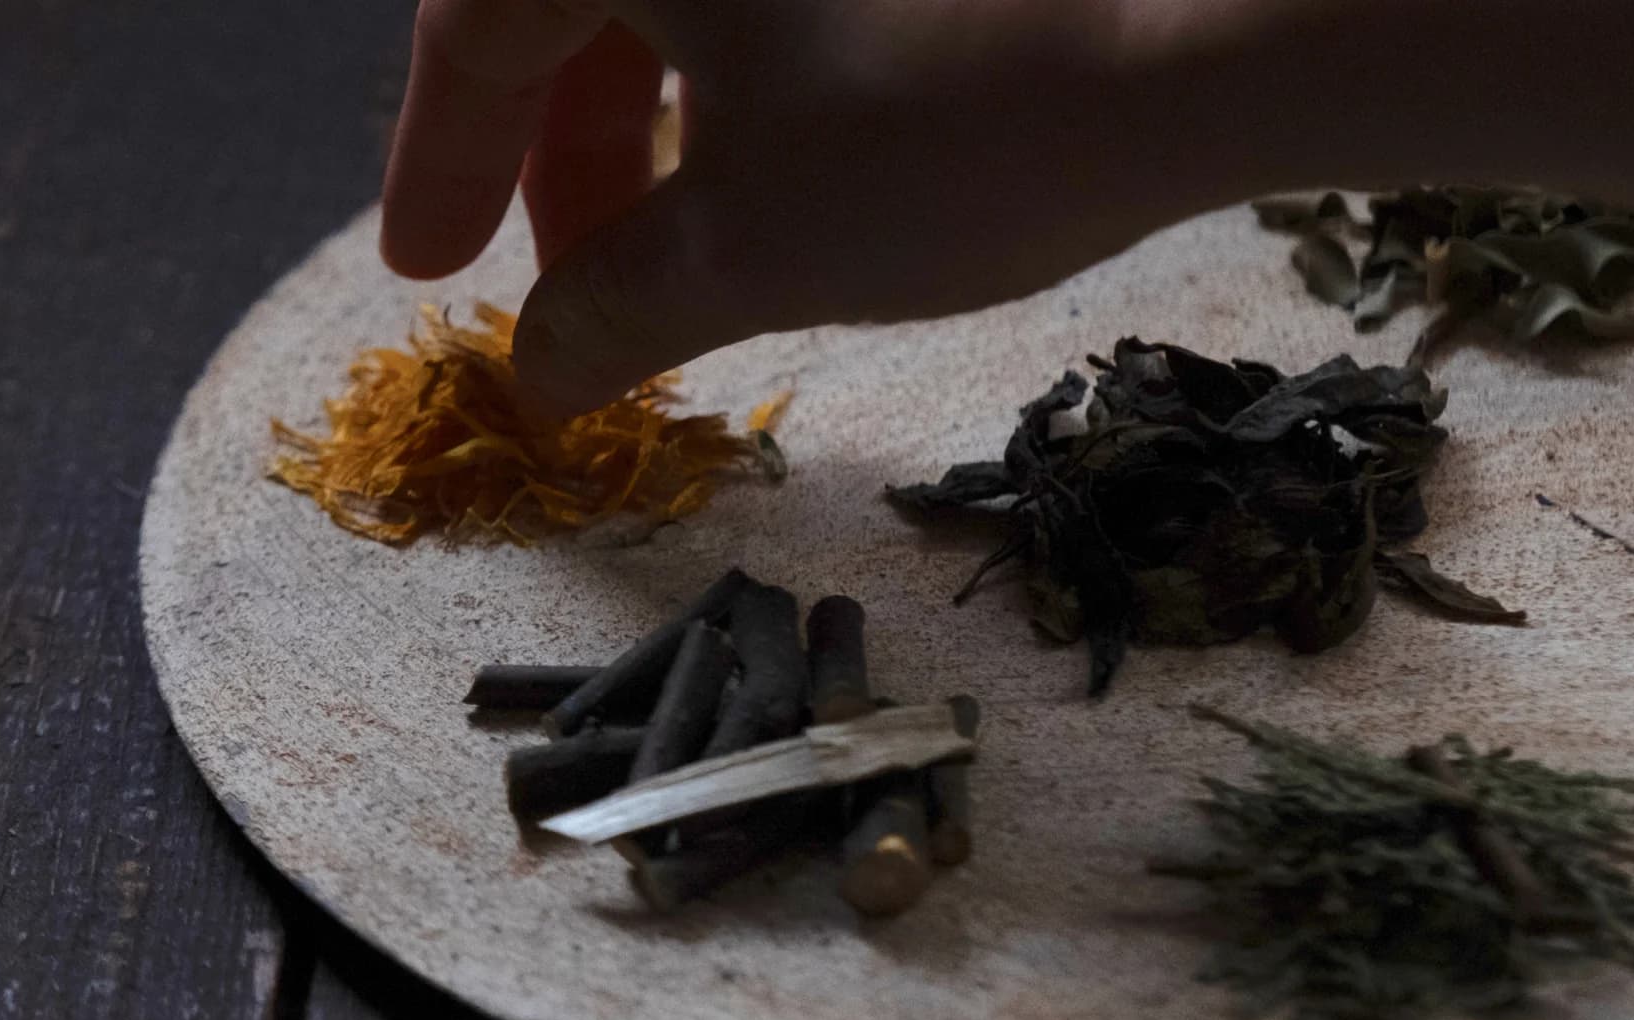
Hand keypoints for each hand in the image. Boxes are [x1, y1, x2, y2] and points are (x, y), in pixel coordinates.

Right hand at [379, 0, 1304, 417]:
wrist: (1206, 36)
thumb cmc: (956, 128)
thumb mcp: (754, 245)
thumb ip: (614, 305)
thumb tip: (538, 370)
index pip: (474, 28)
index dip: (442, 163)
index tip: (427, 271)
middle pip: (571, 3)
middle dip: (556, 157)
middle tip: (561, 291)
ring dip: (651, 127)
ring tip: (673, 260)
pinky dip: (743, 80)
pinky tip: (771, 173)